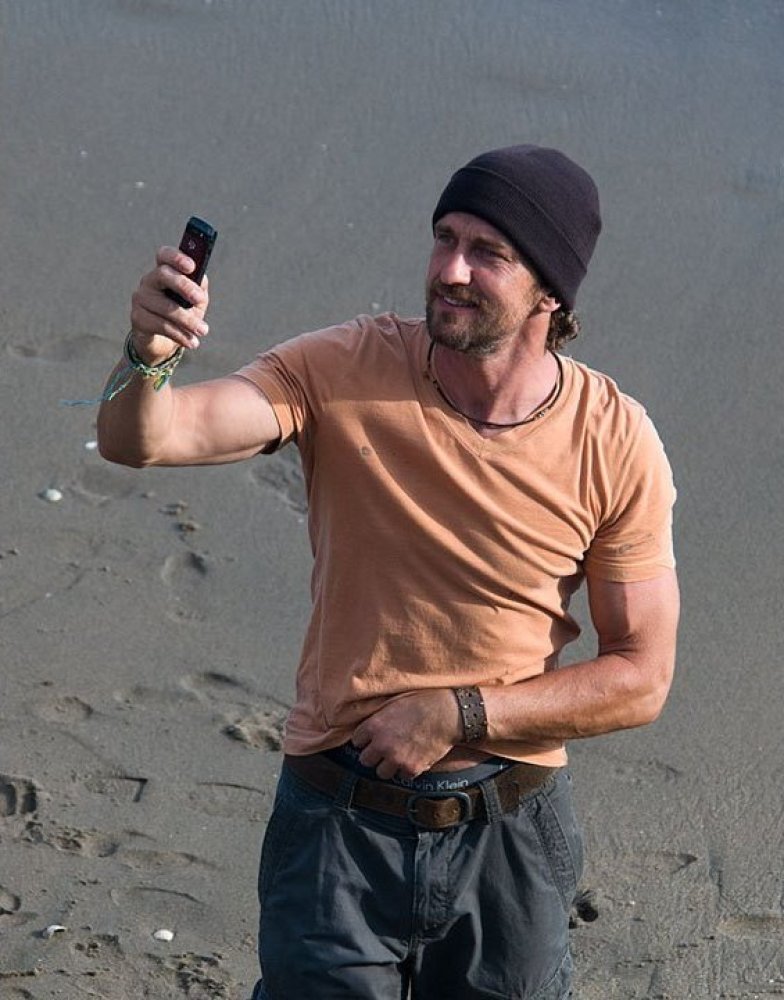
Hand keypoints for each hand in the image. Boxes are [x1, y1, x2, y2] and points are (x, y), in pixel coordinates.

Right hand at [129, 246, 209, 362]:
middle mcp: (149, 281)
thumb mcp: (195, 302)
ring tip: (203, 331)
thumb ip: (199, 288)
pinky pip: (161, 325)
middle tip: (200, 299)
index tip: (191, 266)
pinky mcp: (138, 319)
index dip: (176, 257)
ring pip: (166, 306)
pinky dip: (180, 335)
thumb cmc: (182, 315)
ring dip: (188, 320)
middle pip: (163, 275)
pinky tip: (191, 342)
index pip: (164, 256)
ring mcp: (140, 299)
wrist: (164, 342)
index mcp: (164, 272)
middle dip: (184, 286)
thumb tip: (201, 278)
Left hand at [351, 689, 461, 779]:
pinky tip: (413, 758)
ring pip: (381, 773)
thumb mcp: (393, 703)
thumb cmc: (422, 702)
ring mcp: (396, 758)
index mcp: (374, 725)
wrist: (447, 712)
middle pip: (365, 760)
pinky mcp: (412, 768)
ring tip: (398, 756)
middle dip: (374, 755)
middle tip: (384, 749)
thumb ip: (377, 717)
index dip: (365, 739)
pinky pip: (402, 776)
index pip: (356, 741)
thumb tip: (368, 725)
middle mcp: (381, 744)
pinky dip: (407, 770)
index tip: (372, 738)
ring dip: (388, 766)